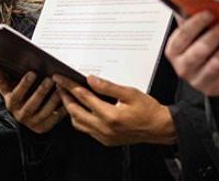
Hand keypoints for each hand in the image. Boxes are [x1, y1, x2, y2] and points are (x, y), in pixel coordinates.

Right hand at [0, 66, 64, 133]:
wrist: (24, 116)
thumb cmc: (18, 97)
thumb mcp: (8, 88)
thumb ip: (1, 78)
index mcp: (11, 104)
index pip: (16, 94)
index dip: (24, 84)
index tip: (33, 73)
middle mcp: (21, 116)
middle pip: (32, 104)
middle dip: (41, 91)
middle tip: (50, 79)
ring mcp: (33, 123)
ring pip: (45, 111)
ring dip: (53, 99)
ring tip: (60, 87)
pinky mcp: (44, 127)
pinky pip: (55, 118)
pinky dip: (62, 109)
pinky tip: (67, 98)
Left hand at [53, 75, 175, 146]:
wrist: (159, 128)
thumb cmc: (148, 110)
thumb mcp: (129, 93)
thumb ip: (108, 86)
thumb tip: (90, 79)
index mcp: (109, 115)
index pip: (82, 97)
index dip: (69, 86)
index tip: (60, 78)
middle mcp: (104, 128)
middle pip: (75, 112)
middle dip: (65, 98)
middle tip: (60, 86)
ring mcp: (104, 136)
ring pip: (78, 123)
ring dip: (70, 110)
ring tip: (68, 97)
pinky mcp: (106, 140)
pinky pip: (86, 130)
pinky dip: (80, 119)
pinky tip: (81, 110)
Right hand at [165, 12, 218, 97]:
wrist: (214, 78)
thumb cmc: (203, 51)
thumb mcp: (194, 36)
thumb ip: (193, 21)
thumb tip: (197, 0)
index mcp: (174, 51)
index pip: (182, 36)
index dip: (196, 23)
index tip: (210, 13)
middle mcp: (183, 67)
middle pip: (201, 50)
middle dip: (217, 34)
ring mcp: (199, 81)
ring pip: (218, 62)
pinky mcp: (216, 88)